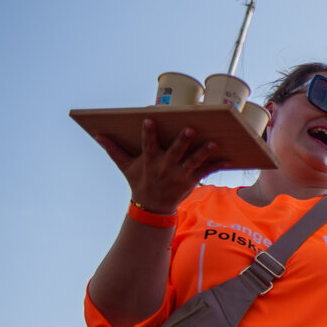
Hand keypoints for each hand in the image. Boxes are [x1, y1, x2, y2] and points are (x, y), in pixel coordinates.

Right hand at [99, 118, 221, 212]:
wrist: (152, 207)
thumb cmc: (139, 181)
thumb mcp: (125, 166)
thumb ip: (113, 149)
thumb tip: (97, 135)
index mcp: (149, 161)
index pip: (147, 144)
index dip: (148, 133)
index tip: (149, 119)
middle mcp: (165, 167)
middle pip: (175, 152)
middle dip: (182, 141)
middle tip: (191, 128)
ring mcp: (180, 175)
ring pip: (194, 162)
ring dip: (204, 152)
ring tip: (214, 142)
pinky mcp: (192, 180)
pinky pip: (206, 172)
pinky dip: (217, 165)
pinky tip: (228, 158)